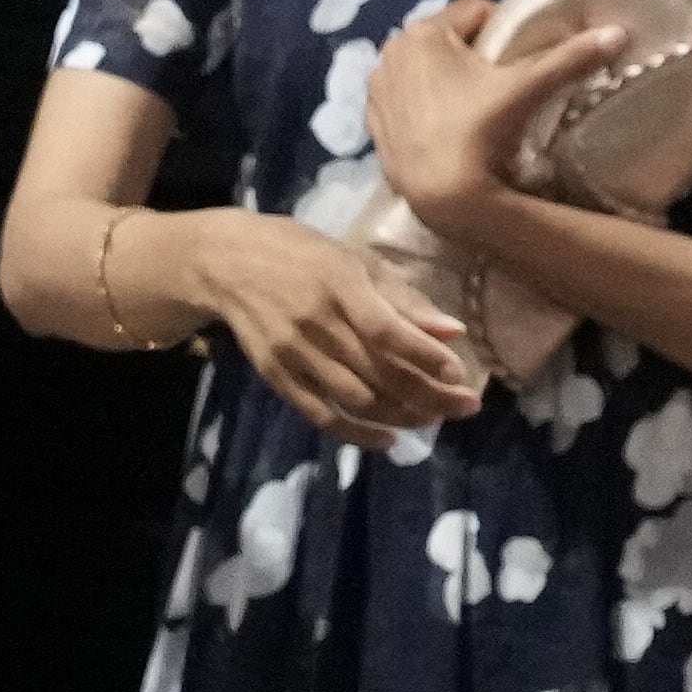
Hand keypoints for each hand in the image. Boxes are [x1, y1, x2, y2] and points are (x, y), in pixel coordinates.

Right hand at [189, 214, 478, 443]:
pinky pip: (321, 415)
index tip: (460, 374)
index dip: (425, 356)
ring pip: (356, 398)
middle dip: (429, 394)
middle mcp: (316, 323)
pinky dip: (358, 433)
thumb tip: (452, 331)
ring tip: (435, 419)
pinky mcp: (276, 376)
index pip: (387, 330)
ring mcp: (293, 353)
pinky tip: (390, 438)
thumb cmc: (300, 253)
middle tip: (466, 407)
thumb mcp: (353, 259)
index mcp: (340, 284)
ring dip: (401, 415)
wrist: (225, 262)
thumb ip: (403, 297)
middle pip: (379, 371)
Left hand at [364, 0, 621, 229]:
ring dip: (447, 78)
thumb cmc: (480, 131)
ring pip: (425, 68)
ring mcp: (377, 88)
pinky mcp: (372, 120)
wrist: (442, 195)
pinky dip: (425, 105)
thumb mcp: (527, 89)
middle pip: (448, 40)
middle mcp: (392, 52)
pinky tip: (447, 127)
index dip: (503, 30)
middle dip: (474, 55)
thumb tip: (618, 32)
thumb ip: (571, 58)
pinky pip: (406, 98)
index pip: (475, 11)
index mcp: (424, 32)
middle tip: (501, 86)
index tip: (518, 59)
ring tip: (475, 109)